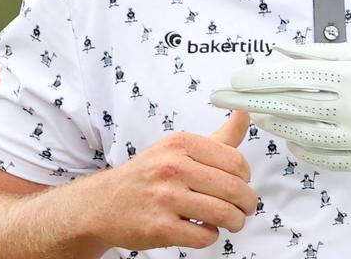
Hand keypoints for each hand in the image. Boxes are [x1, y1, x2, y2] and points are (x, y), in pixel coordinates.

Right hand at [85, 111, 256, 250]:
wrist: (103, 203)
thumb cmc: (147, 175)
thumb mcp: (179, 147)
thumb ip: (218, 136)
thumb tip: (244, 114)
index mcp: (180, 144)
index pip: (235, 161)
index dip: (246, 177)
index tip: (243, 183)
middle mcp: (172, 168)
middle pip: (234, 189)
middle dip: (247, 203)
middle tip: (245, 207)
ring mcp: (165, 199)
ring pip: (224, 215)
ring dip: (235, 222)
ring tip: (231, 221)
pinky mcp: (160, 228)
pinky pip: (204, 237)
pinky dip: (211, 236)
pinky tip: (203, 229)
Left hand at [210, 44, 350, 187]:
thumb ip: (322, 51)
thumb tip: (282, 47)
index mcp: (346, 77)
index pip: (290, 76)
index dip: (258, 77)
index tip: (233, 78)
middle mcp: (342, 107)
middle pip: (284, 103)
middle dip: (247, 99)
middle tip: (219, 98)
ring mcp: (349, 135)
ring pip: (297, 130)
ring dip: (271, 123)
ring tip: (252, 116)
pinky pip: (320, 155)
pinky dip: (301, 147)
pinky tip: (287, 141)